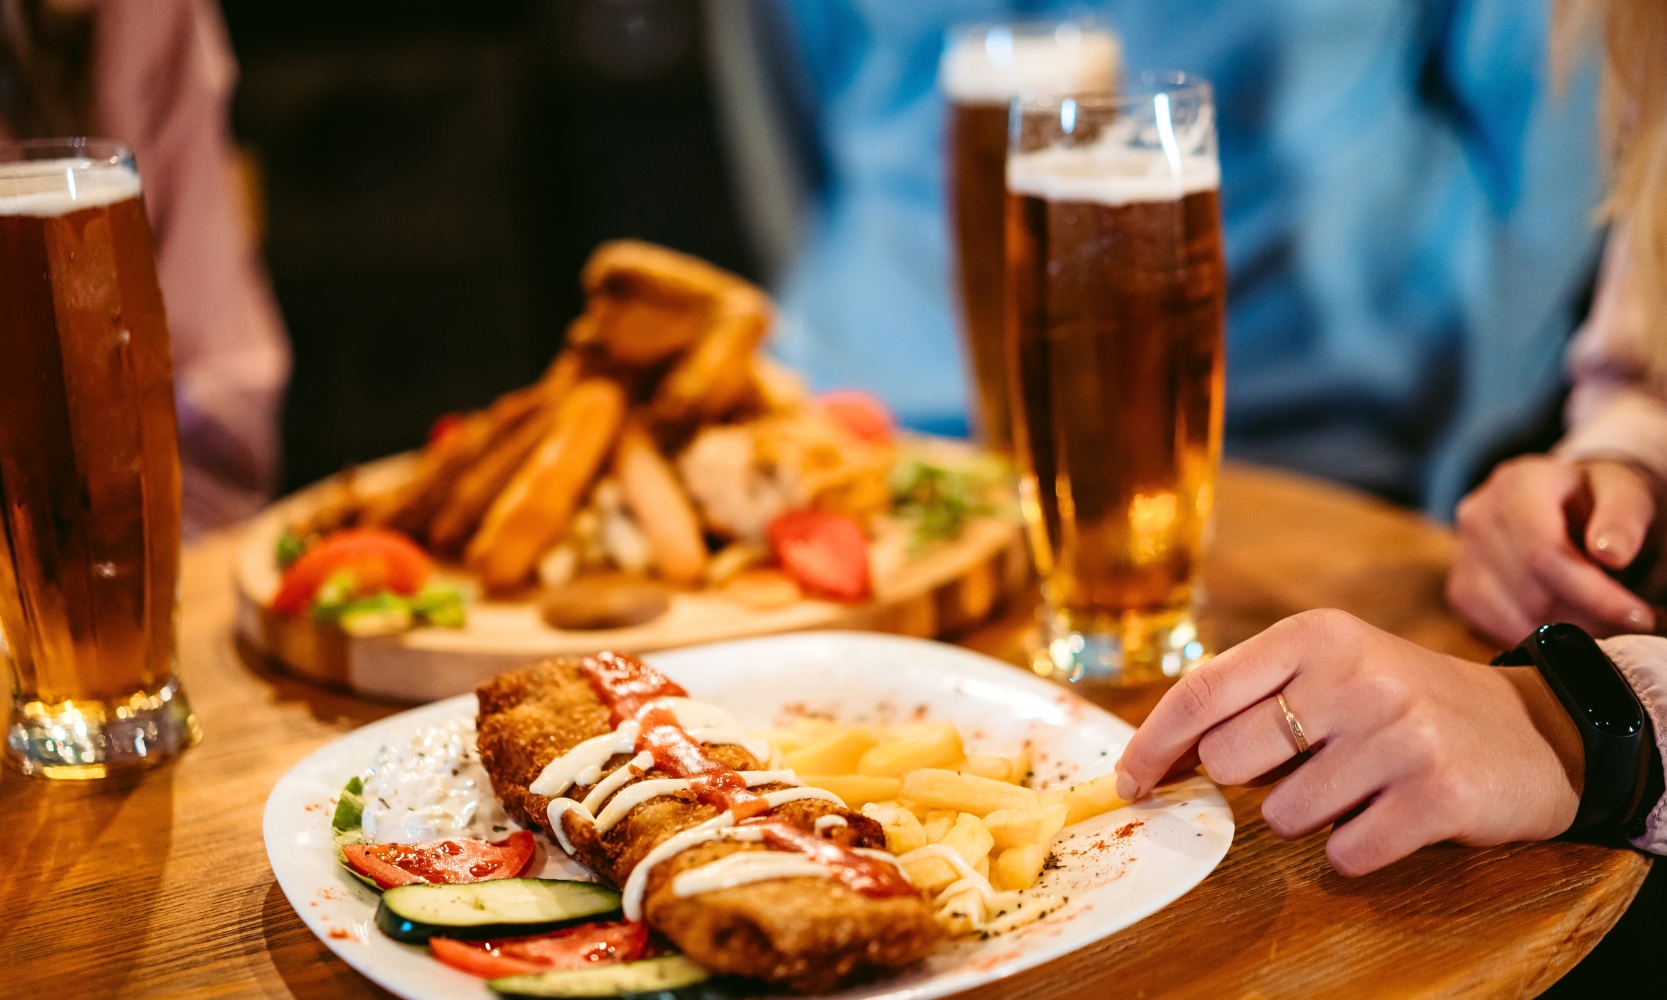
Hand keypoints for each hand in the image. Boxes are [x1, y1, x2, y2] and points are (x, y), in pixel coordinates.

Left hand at [1113, 610, 1583, 875]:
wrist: (1532, 730)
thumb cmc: (1401, 701)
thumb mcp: (1329, 668)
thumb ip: (1249, 696)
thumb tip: (1157, 756)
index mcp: (1316, 636)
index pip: (1203, 689)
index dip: (1153, 742)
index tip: (1130, 782)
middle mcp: (1356, 676)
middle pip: (1231, 760)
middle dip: (1248, 783)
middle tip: (1297, 770)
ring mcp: (1399, 735)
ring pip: (1285, 815)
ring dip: (1309, 816)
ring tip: (1358, 786)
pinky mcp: (1438, 796)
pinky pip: (1345, 852)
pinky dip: (1353, 849)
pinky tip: (1387, 817)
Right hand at [1448, 455, 1655, 645]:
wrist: (1564, 504)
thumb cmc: (1598, 500)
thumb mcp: (1624, 495)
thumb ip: (1623, 519)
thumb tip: (1611, 553)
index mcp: (1516, 484)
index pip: (1544, 553)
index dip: (1593, 594)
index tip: (1638, 617)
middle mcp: (1478, 516)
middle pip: (1530, 591)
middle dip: (1587, 619)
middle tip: (1629, 626)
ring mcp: (1462, 555)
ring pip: (1512, 617)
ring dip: (1565, 634)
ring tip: (1603, 624)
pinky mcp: (1460, 590)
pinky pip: (1496, 630)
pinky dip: (1538, 638)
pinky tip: (1567, 625)